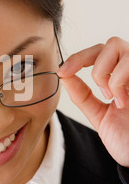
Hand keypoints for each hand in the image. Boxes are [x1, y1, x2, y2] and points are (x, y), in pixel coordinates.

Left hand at [58, 37, 128, 166]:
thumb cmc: (127, 139)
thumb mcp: (99, 115)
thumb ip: (82, 96)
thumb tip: (64, 75)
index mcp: (123, 77)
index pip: (99, 52)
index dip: (78, 58)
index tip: (62, 72)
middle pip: (111, 44)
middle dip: (95, 65)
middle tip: (100, 91)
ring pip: (120, 47)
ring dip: (108, 74)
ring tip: (115, 98)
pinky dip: (120, 80)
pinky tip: (124, 101)